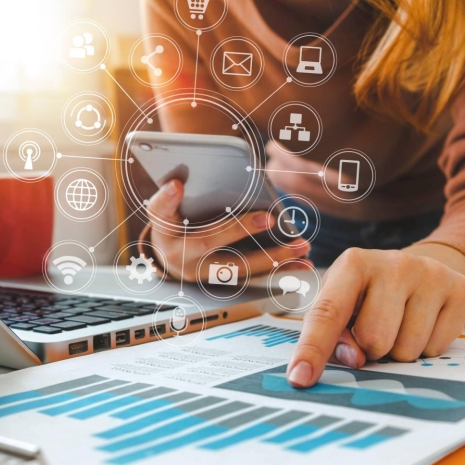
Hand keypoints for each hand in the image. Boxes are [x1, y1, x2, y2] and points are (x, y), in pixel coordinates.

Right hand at [145, 179, 309, 281]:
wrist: (171, 259)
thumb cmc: (172, 228)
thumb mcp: (163, 211)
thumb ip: (167, 198)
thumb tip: (177, 183)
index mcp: (166, 236)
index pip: (163, 214)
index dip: (168, 200)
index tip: (176, 185)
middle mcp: (185, 260)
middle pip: (209, 243)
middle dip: (241, 231)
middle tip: (269, 219)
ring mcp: (207, 275)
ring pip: (240, 268)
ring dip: (273, 259)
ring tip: (301, 246)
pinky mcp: (227, 281)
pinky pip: (255, 276)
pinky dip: (279, 269)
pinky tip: (302, 261)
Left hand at [286, 247, 464, 387]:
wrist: (421, 269)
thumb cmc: (370, 294)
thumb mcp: (344, 305)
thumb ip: (334, 335)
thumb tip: (354, 359)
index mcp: (353, 264)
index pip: (327, 313)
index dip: (312, 349)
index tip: (299, 378)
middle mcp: (393, 263)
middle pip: (373, 340)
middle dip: (371, 348)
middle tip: (376, 328)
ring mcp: (430, 274)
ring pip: (406, 350)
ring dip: (399, 351)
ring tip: (400, 325)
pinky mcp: (459, 289)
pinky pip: (436, 349)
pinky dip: (426, 348)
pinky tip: (423, 323)